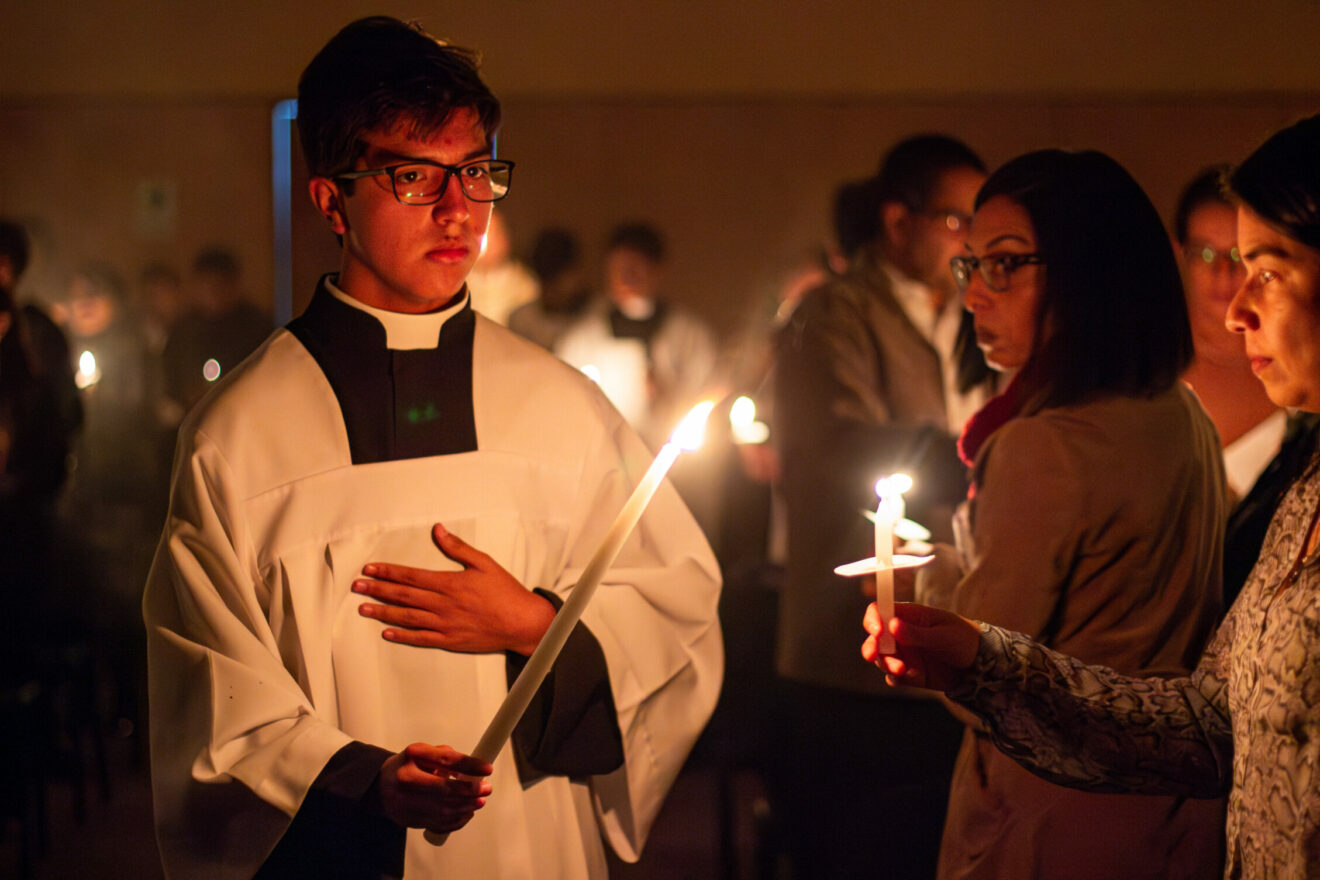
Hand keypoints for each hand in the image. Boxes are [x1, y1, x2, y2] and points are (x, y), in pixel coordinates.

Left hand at [354, 523, 555, 654]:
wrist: (522, 622)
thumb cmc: (505, 592)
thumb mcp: (484, 563)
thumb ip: (458, 547)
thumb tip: (438, 530)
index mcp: (449, 583)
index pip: (411, 576)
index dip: (388, 572)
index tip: (369, 569)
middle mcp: (443, 605)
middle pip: (403, 596)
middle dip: (377, 590)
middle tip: (356, 587)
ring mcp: (444, 625)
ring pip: (407, 617)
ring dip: (383, 612)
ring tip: (363, 608)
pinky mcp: (450, 641)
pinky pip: (420, 639)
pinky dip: (402, 635)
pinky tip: (387, 632)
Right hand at [374, 743, 492, 833]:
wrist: (380, 787)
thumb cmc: (406, 766)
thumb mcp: (422, 752)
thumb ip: (445, 756)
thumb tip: (470, 768)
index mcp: (411, 757)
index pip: (445, 760)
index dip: (468, 766)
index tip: (487, 769)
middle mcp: (406, 780)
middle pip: (444, 789)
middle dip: (470, 790)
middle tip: (486, 788)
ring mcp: (406, 803)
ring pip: (442, 810)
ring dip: (466, 807)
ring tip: (480, 801)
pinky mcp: (410, 821)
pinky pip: (438, 824)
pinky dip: (457, 821)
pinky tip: (467, 813)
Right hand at [861, 601, 979, 691]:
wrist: (982, 666)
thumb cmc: (964, 639)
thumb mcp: (943, 634)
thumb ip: (917, 633)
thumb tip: (891, 625)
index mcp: (909, 616)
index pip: (880, 611)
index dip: (873, 619)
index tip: (877, 631)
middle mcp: (901, 635)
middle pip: (874, 638)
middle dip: (871, 647)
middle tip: (873, 655)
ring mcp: (905, 655)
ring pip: (881, 659)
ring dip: (886, 664)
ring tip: (902, 669)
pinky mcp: (909, 674)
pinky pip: (893, 678)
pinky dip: (898, 678)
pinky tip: (914, 675)